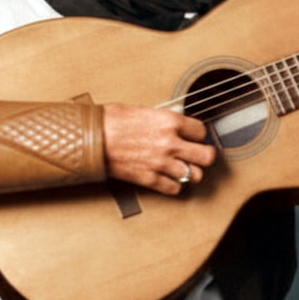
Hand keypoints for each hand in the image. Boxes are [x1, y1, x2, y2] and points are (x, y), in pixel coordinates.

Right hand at [101, 103, 216, 194]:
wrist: (92, 138)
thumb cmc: (111, 121)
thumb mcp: (143, 110)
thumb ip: (163, 120)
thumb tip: (173, 124)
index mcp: (169, 122)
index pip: (201, 131)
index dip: (198, 134)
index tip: (194, 137)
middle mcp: (170, 143)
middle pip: (207, 156)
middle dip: (205, 156)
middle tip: (200, 155)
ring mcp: (161, 163)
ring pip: (194, 175)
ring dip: (190, 171)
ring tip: (184, 168)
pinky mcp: (150, 179)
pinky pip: (174, 188)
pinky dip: (173, 185)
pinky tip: (168, 178)